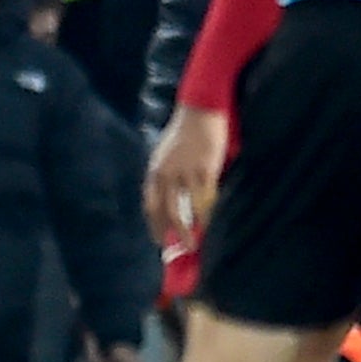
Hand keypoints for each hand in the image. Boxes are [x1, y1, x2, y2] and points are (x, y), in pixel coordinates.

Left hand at [143, 103, 228, 245]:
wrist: (199, 111)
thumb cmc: (184, 135)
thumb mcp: (166, 156)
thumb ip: (166, 177)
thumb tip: (171, 203)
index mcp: (155, 171)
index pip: (150, 205)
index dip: (154, 225)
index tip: (159, 240)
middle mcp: (165, 174)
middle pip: (164, 211)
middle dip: (170, 233)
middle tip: (178, 250)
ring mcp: (185, 172)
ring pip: (184, 209)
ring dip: (188, 230)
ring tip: (194, 244)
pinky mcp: (204, 169)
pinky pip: (204, 198)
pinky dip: (206, 215)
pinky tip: (210, 225)